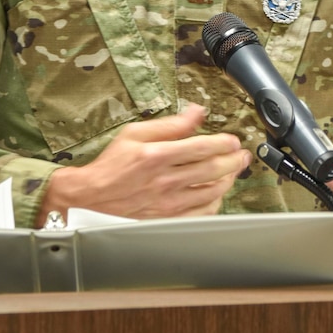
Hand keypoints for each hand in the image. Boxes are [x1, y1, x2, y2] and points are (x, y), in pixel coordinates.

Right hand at [37, 104, 251, 225]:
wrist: (91, 199)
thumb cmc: (112, 165)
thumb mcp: (135, 134)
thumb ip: (170, 124)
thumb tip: (196, 112)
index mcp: (157, 156)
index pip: (202, 147)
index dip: (224, 143)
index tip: (233, 141)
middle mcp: (166, 181)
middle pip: (213, 170)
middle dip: (234, 161)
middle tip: (242, 155)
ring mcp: (168, 204)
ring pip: (212, 193)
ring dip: (228, 180)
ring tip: (233, 171)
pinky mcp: (168, 220)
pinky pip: (202, 214)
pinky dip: (215, 203)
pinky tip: (217, 194)